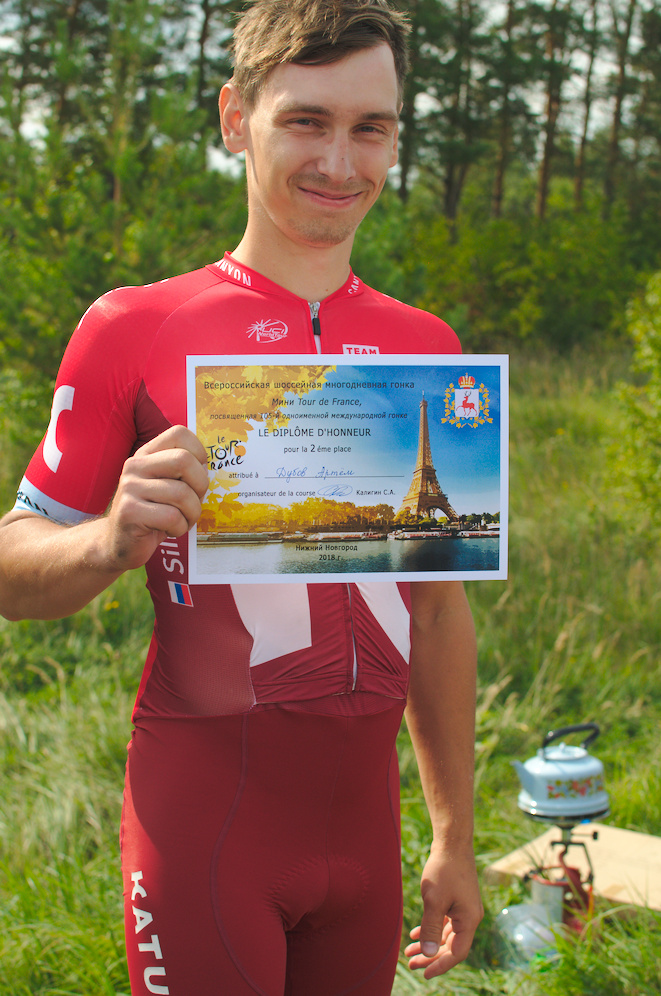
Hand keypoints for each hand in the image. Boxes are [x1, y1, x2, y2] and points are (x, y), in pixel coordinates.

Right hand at [101, 425, 207, 571]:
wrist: (119, 543)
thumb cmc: (153, 514)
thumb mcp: (167, 486)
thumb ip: (185, 471)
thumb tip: (208, 466)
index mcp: (146, 454)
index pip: (179, 434)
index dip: (199, 454)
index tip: (196, 476)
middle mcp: (135, 465)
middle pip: (184, 461)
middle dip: (200, 486)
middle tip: (192, 502)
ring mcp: (129, 487)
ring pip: (181, 493)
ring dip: (191, 514)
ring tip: (181, 520)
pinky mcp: (129, 511)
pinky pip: (172, 517)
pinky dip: (179, 528)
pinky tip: (168, 530)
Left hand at [405, 843, 482, 978]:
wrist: (451, 843)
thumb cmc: (443, 870)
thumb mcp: (433, 901)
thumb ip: (431, 929)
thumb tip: (429, 955)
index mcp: (469, 920)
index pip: (456, 953)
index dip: (440, 965)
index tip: (424, 974)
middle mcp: (470, 917)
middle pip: (451, 946)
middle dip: (431, 956)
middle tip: (411, 963)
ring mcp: (464, 909)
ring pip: (446, 935)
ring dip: (429, 944)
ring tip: (409, 951)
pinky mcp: (457, 900)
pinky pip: (445, 922)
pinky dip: (431, 929)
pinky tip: (415, 933)